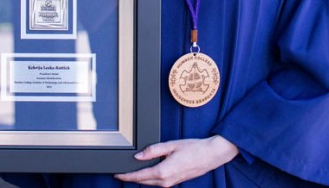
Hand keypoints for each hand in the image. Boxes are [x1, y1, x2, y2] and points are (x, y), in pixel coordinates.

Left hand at [114, 135, 237, 186]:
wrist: (211, 156)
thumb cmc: (194, 149)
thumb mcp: (171, 145)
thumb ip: (153, 150)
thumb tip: (139, 156)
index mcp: (163, 172)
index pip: (138, 177)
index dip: (126, 176)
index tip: (117, 174)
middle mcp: (166, 181)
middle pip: (143, 182)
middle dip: (131, 178)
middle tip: (121, 172)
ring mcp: (171, 183)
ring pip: (150, 183)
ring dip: (141, 178)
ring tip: (132, 171)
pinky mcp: (175, 182)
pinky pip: (158, 182)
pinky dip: (150, 178)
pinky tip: (148, 171)